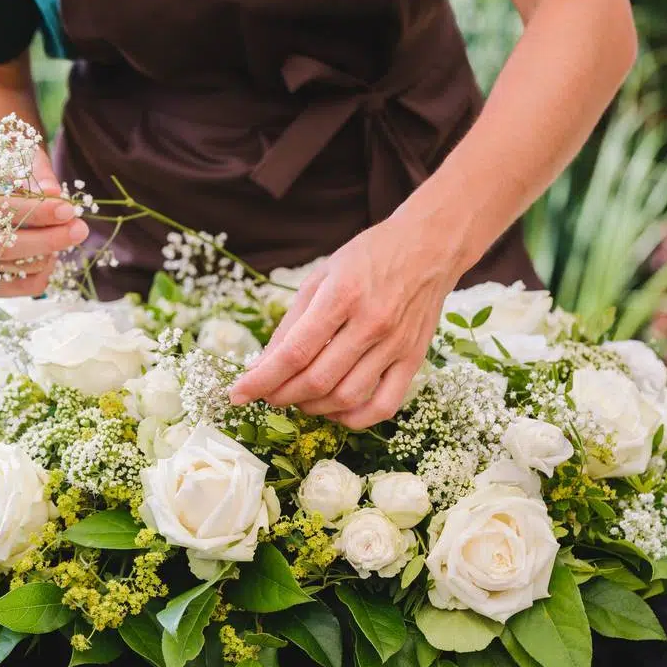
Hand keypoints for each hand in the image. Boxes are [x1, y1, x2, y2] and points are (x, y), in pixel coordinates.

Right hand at [0, 147, 88, 296]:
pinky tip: (48, 254)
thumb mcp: (22, 163)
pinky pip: (23, 286)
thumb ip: (38, 174)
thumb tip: (53, 192)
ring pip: (16, 267)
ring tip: (60, 235)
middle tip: (80, 229)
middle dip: (47, 239)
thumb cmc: (8, 177)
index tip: (68, 209)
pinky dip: (44, 272)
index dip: (35, 211)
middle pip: (3, 244)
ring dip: (48, 253)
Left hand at [228, 216, 462, 428]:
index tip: (238, 394)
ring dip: (312, 408)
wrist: (428, 247)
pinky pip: (383, 406)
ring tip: (298, 399)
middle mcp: (371, 323)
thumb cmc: (369, 257)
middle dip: (282, 395)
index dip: (261, 379)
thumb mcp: (321, 276)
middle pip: (317, 379)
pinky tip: (335, 410)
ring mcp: (396, 345)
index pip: (294, 352)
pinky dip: (353, 419)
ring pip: (346, 397)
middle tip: (267, 394)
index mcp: (342, 295)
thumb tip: (262, 366)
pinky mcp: (414, 360)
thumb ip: (291, 322)